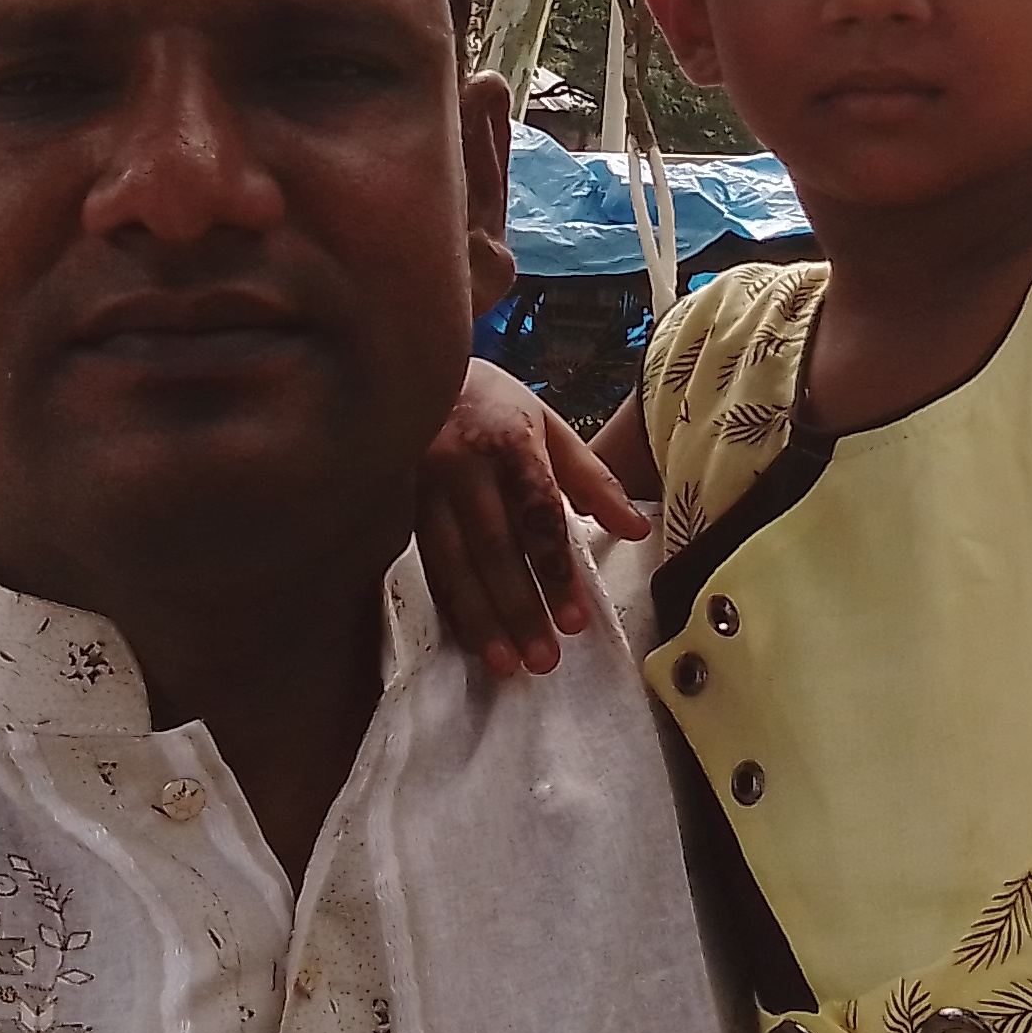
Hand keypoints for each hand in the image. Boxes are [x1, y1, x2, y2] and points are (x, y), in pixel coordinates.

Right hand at [418, 359, 650, 678]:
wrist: (417, 367)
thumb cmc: (495, 406)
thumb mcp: (549, 427)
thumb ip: (592, 479)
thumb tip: (636, 530)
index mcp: (507, 439)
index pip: (536, 514)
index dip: (554, 570)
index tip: (574, 621)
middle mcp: (460, 463)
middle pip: (493, 547)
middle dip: (519, 607)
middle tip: (544, 660)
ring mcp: (420, 485)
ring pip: (451, 563)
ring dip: (479, 619)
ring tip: (506, 665)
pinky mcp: (395, 503)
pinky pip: (424, 562)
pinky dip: (447, 604)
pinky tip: (465, 637)